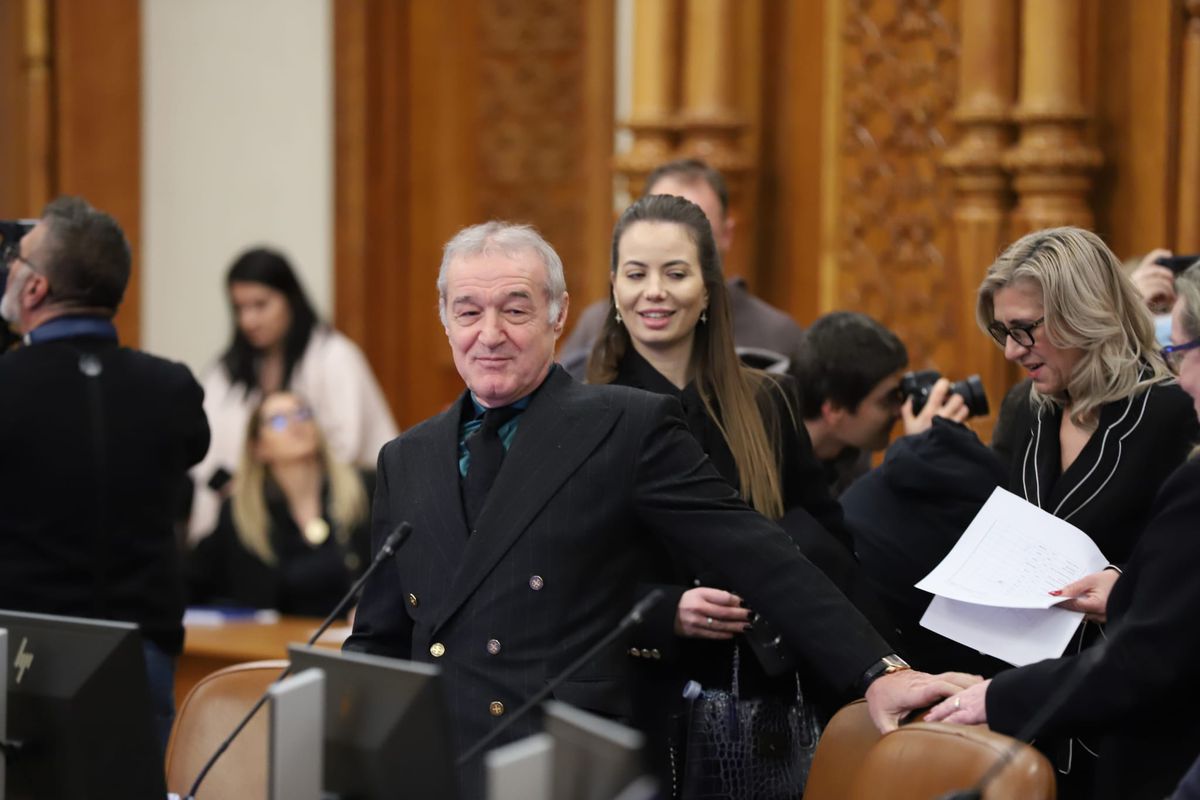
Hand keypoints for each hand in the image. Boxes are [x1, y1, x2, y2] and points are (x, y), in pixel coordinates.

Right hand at [674, 587, 750, 639]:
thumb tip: (737, 601)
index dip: (737, 601)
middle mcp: (698, 608)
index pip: (723, 598)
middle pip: (724, 612)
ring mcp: (696, 622)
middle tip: (751, 616)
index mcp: (700, 595)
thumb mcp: (700, 592)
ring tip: (747, 626)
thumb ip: (717, 596)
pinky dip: (725, 635)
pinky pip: (713, 635)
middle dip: (740, 615)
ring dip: (736, 626)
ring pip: (720, 625)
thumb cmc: (688, 601)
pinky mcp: (694, 633)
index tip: (746, 603)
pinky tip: (733, 633)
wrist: (668, 613)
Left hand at [865, 670, 982, 732]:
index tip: (966, 700)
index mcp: (914, 691)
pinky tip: (976, 684)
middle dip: (967, 688)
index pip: (937, 688)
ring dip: (968, 682)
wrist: (875, 677)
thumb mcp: (881, 717)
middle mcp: (923, 682)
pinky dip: (964, 679)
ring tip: (985, 690)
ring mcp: (928, 679)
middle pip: (950, 680)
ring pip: (952, 676)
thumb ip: (890, 731)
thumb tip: (897, 746)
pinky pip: (951, 676)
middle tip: (983, 699)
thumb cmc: (879, 697)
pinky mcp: (930, 678)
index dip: (952, 692)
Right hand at [901, 378, 968, 435]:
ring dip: (961, 411)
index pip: (940, 390)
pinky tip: (957, 429)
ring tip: (955, 415)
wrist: (925, 459)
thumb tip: (909, 398)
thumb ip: (907, 409)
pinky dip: (963, 426)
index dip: (943, 384)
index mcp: (930, 412)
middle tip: (950, 403)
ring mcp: (954, 425)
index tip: (944, 384)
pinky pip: (967, 425)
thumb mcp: (907, 425)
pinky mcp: (961, 434)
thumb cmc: (916, 441)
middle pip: (958, 398)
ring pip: (965, 409)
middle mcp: (944, 416)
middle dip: (955, 399)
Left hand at [1050, 568, 1119, 622]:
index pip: (1073, 606)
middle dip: (1067, 605)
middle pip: (1076, 613)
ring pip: (1082, 615)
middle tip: (1057, 597)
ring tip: (1070, 597)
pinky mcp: (1103, 618)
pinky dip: (1082, 608)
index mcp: (1098, 606)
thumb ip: (1074, 588)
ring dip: (1075, 607)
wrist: (1128, 581)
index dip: (1061, 602)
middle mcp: (1101, 615)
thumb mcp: (1090, 580)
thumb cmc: (1112, 580)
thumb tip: (1058, 594)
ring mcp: (1103, 618)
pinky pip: (1088, 615)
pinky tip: (1080, 600)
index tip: (1051, 598)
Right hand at [1130, 248, 1176, 312]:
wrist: (1125, 324)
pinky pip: (1159, 288)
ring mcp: (1135, 287)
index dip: (1158, 255)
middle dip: (1166, 274)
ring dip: (1168, 289)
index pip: (1146, 262)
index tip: (1169, 254)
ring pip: (1160, 280)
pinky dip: (1166, 294)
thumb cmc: (1135, 311)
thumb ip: (1152, 285)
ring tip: (1170, 298)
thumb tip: (1169, 277)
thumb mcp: (1143, 295)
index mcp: (1131, 279)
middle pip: (1154, 269)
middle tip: (1172, 283)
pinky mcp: (1140, 295)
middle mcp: (1131, 280)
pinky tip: (1166, 302)